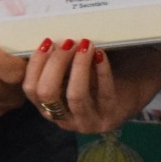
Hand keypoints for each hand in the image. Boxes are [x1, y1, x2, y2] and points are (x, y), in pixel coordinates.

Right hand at [23, 39, 160, 133]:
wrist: (129, 93)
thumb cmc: (94, 79)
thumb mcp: (71, 75)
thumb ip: (57, 64)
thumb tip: (48, 39)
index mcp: (48, 108)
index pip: (31, 89)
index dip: (36, 64)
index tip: (48, 41)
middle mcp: (64, 120)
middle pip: (48, 94)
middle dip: (55, 64)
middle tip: (68, 42)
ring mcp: (87, 122)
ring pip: (75, 96)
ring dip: (79, 66)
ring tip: (86, 44)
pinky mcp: (110, 118)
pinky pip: (104, 93)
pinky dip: (102, 71)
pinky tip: (101, 54)